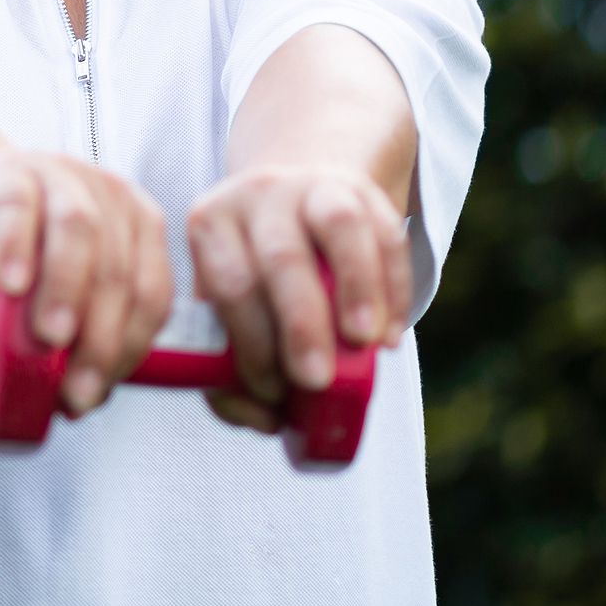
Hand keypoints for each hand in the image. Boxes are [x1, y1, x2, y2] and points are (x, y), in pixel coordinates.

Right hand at [0, 132, 171, 417]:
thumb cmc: (23, 251)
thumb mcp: (60, 291)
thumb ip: (83, 330)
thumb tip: (87, 397)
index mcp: (138, 224)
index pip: (152, 290)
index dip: (130, 346)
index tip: (95, 392)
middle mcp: (109, 194)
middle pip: (119, 267)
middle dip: (100, 335)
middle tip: (73, 386)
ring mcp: (60, 175)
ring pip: (79, 230)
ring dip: (68, 290)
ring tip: (50, 338)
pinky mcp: (6, 172)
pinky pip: (17, 206)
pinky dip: (17, 248)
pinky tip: (11, 285)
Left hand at [184, 162, 408, 434]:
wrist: (289, 205)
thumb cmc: (254, 278)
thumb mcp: (226, 311)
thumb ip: (231, 369)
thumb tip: (265, 419)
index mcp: (210, 224)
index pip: (229, 284)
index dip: (250, 343)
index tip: (272, 392)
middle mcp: (256, 195)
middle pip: (280, 256)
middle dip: (300, 324)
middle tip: (316, 379)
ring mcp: (312, 186)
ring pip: (339, 225)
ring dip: (357, 288)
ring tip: (366, 343)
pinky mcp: (363, 191)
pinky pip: (387, 233)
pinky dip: (394, 288)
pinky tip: (392, 335)